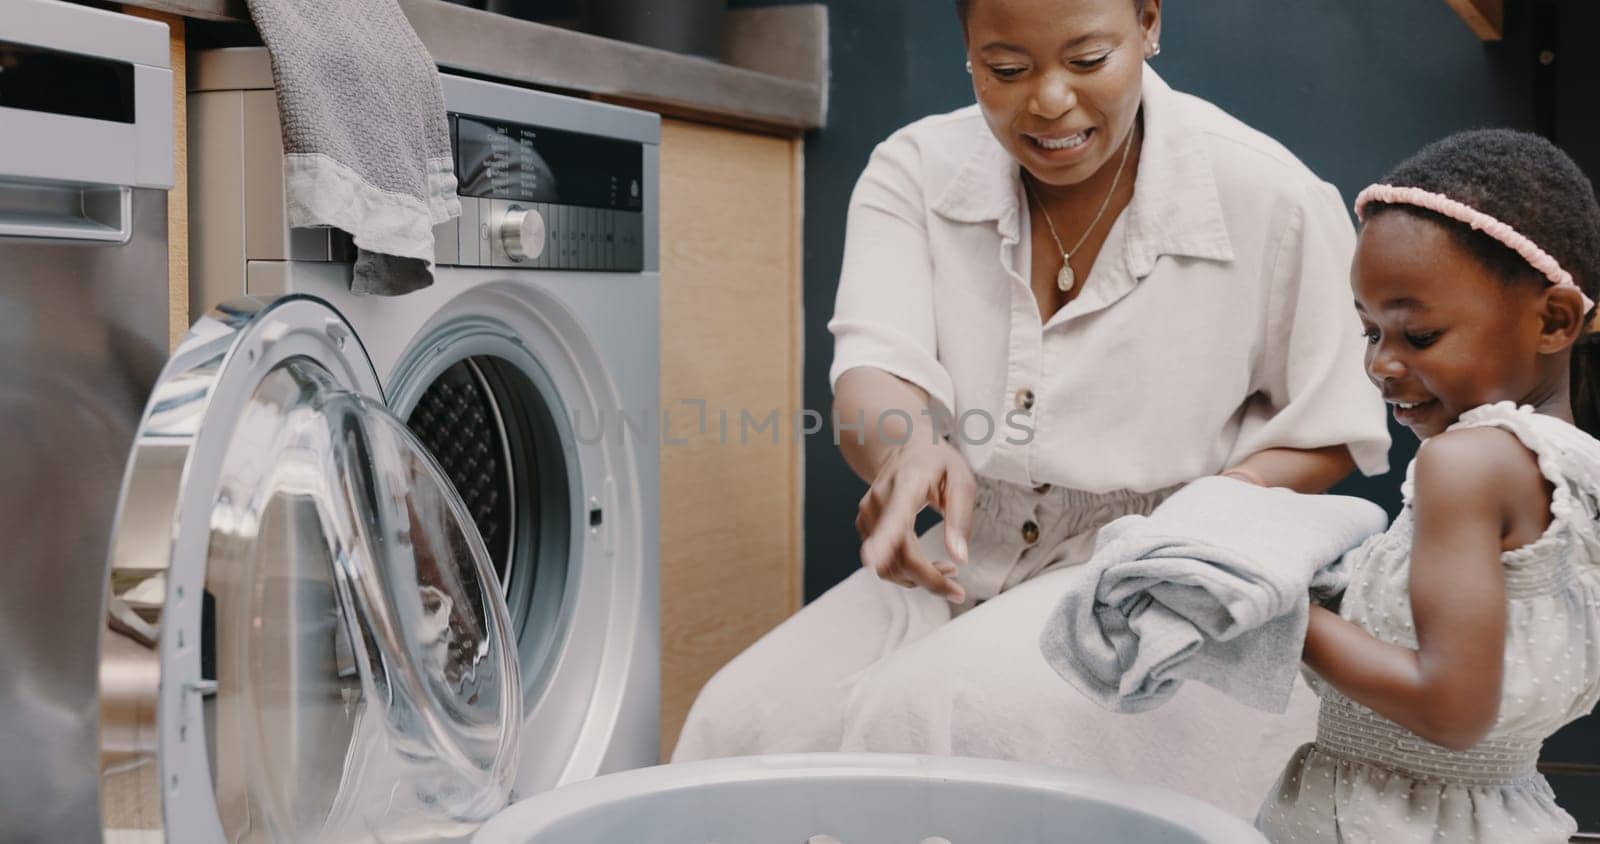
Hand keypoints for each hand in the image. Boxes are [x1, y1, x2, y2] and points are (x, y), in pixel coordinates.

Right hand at [855, 439, 973, 601]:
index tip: (872, 559)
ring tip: (947, 570)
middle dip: (927, 580)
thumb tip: (959, 558)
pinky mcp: (864, 526)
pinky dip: (906, 572)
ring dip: (918, 578)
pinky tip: (927, 564)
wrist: (904, 446)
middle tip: (957, 590)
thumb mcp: (962, 481)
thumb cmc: (937, 463)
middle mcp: (879, 500)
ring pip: (888, 565)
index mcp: (906, 484)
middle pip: (896, 554)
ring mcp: (867, 514)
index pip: (894, 516)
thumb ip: (960, 519)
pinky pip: (884, 562)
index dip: (884, 541)